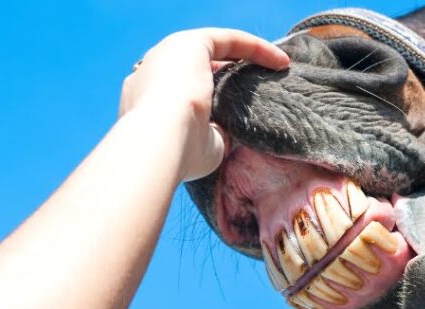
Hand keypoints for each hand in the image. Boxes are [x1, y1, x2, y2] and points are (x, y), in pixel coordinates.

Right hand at [119, 28, 289, 180]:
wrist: (158, 142)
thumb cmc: (178, 154)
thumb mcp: (203, 147)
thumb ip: (216, 135)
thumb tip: (234, 133)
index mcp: (145, 100)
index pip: (177, 91)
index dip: (207, 97)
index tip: (234, 110)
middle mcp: (153, 73)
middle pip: (194, 66)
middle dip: (226, 74)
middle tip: (257, 86)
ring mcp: (168, 55)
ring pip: (213, 49)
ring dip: (246, 57)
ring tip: (276, 69)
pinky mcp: (189, 43)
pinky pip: (228, 39)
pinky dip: (254, 47)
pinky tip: (279, 61)